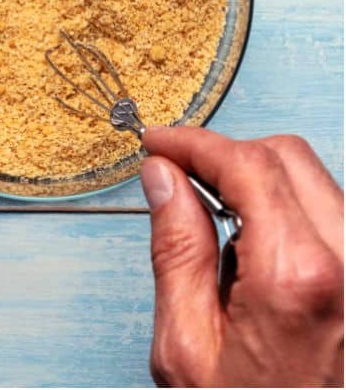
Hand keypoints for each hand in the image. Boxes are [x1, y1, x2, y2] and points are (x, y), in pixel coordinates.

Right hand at [141, 127, 342, 386]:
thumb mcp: (187, 344)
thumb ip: (177, 249)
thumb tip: (164, 178)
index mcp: (296, 275)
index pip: (246, 165)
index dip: (194, 143)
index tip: (158, 143)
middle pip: (288, 157)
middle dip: (228, 153)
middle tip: (179, 173)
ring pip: (317, 181)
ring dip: (260, 182)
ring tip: (216, 225)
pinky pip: (333, 218)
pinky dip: (289, 211)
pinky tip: (254, 249)